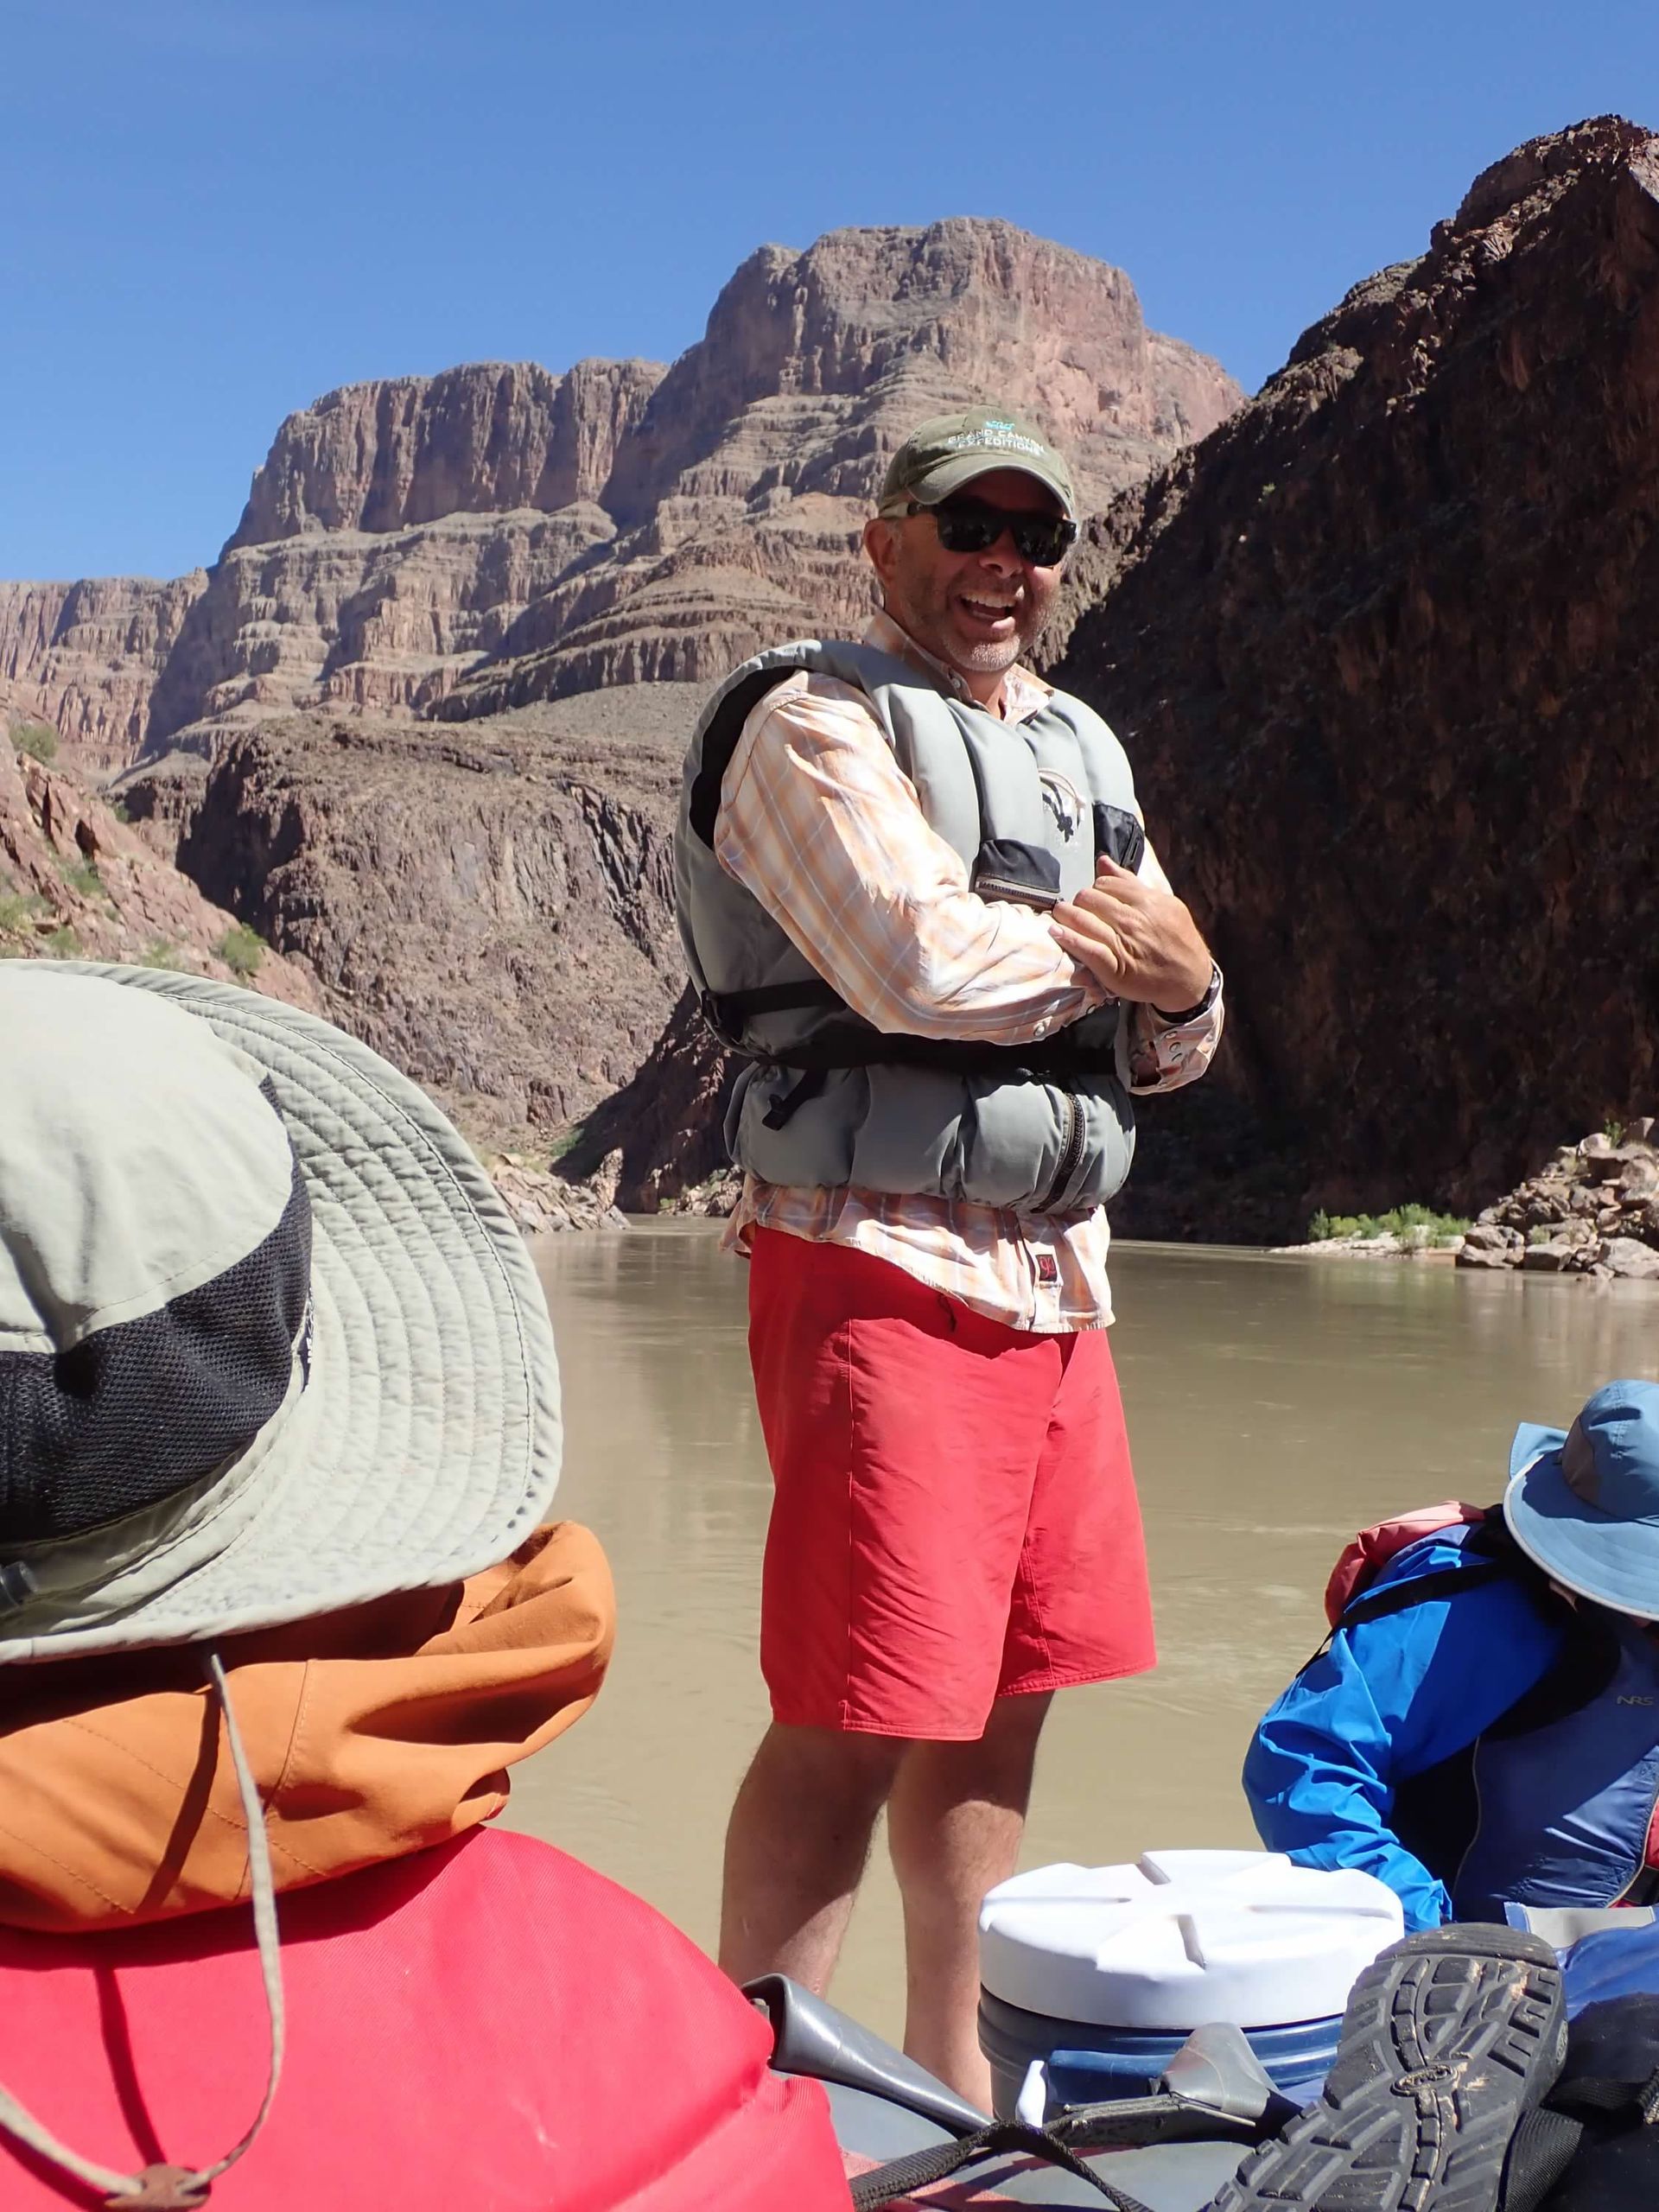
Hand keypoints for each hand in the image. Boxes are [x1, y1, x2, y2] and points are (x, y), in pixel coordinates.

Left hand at [1051, 858, 1212, 1009]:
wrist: (1191, 978)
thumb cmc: (1176, 940)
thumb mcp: (1163, 904)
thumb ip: (1130, 882)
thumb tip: (1102, 860)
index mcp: (1146, 901)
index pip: (1105, 883)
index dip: (1095, 888)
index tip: (1093, 897)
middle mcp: (1133, 920)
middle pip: (1089, 898)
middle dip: (1079, 901)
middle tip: (1077, 908)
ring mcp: (1123, 944)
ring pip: (1083, 920)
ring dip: (1065, 915)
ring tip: (1060, 915)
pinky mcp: (1114, 968)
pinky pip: (1086, 948)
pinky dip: (1068, 939)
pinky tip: (1056, 933)